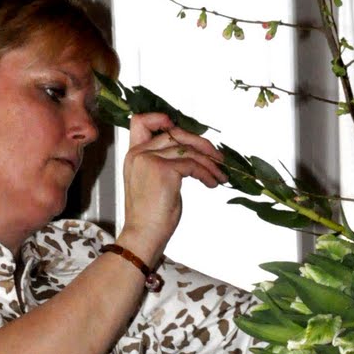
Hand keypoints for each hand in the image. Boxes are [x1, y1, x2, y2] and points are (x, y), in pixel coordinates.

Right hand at [120, 111, 225, 262]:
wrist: (144, 234)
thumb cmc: (151, 214)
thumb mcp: (154, 182)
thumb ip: (164, 162)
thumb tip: (191, 153)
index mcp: (134, 154)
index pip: (140, 121)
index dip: (161, 119)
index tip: (183, 132)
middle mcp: (139, 153)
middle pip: (176, 133)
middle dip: (202, 144)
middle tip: (218, 158)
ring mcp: (150, 160)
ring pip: (189, 150)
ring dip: (210, 163)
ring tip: (220, 175)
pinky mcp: (164, 170)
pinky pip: (194, 165)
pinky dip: (208, 174)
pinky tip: (212, 183)